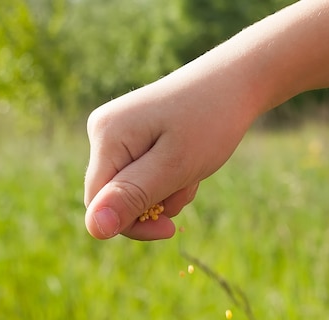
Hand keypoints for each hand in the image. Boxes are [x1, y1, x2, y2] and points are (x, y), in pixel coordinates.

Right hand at [84, 59, 258, 239]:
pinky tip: (187, 164)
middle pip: (112, 197)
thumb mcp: (174, 166)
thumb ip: (132, 197)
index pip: (97, 203)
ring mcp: (114, 132)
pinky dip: (165, 179)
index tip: (169, 229)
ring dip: (163, 193)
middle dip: (151, 205)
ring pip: (129, 189)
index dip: (130, 224)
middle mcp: (101, 131)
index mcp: (106, 137)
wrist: (234, 81)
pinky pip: (138, 174)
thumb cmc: (209, 121)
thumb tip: (93, 229)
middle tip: (187, 190)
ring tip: (192, 173)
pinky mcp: (129, 135)